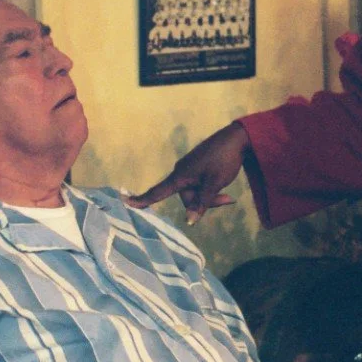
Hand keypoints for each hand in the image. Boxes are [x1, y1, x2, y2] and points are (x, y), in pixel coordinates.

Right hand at [128, 122, 248, 223]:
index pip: (158, 192)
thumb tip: (189, 222)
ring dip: (210, 197)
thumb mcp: (214, 184)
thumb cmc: (224, 160)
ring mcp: (190, 169)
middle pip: (187, 198)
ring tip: (229, 195)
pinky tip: (226, 189)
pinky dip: (211, 190)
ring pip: (196, 193)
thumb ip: (201, 203)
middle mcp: (181, 172)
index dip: (142, 200)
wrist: (237, 139)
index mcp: (180, 176)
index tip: (124, 202)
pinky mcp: (198, 168)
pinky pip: (200, 185)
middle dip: (204, 202)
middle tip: (227, 199)